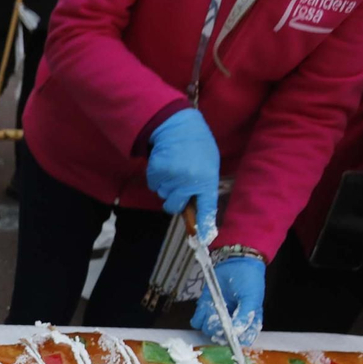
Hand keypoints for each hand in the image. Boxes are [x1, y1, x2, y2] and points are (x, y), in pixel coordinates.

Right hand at [146, 108, 220, 237]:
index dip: (204, 225)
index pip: (206, 208)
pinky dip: (155, 177)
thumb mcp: (209, 163)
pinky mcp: (158, 172)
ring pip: (162, 194)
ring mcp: (172, 178)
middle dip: (173, 199)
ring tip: (172, 166)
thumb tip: (195, 204)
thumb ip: (203, 184)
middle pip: (175, 206)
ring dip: (165, 185)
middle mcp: (190, 182)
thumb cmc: (196, 144)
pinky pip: (153, 184)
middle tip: (176, 184)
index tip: (203, 238)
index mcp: (207, 180)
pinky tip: (163, 163)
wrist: (177, 125)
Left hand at [191, 256, 265, 346]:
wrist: (236, 263)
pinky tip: (206, 308)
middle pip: (222, 339)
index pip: (241, 342)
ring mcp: (218, 317)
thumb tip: (235, 333)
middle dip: (218, 331)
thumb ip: (245, 317)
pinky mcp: (206, 309)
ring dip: (209, 322)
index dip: (234, 341)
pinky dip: (199, 317)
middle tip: (220, 318)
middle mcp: (232, 324)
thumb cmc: (249, 281)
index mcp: (247, 324)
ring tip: (215, 308)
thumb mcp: (252, 299)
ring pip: (208, 331)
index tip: (229, 332)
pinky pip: (198, 321)